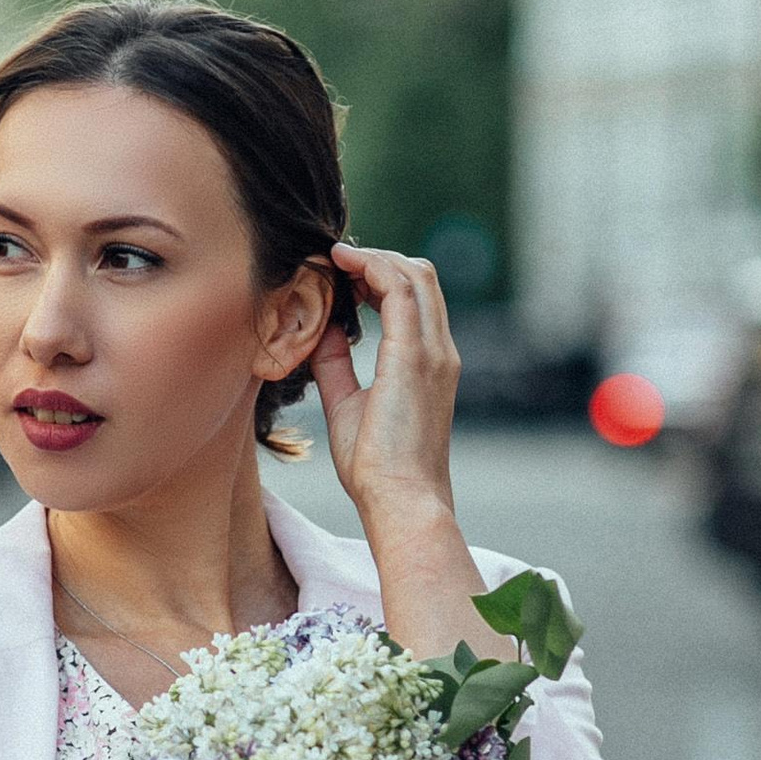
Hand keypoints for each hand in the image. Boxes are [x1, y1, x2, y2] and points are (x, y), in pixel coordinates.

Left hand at [313, 242, 459, 534]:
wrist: (400, 501)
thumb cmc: (377, 467)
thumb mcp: (347, 404)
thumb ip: (336, 364)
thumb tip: (320, 331)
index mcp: (430, 363)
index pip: (415, 297)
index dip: (380, 274)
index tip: (342, 274)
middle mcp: (440, 351)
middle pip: (420, 276)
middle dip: (378, 258)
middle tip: (336, 260)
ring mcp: (434, 352)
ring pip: (414, 274)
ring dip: (373, 258)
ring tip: (335, 258)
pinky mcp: (416, 356)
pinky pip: (399, 291)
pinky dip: (371, 269)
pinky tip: (341, 267)